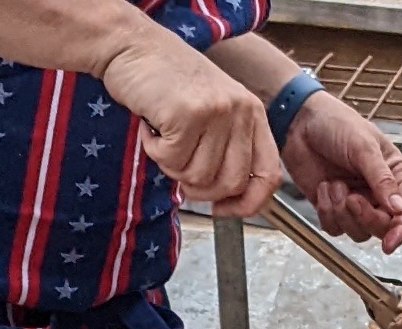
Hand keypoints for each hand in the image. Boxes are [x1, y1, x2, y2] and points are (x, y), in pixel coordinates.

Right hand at [102, 23, 282, 213]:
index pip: (269, 175)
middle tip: (179, 164)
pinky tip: (152, 125)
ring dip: (172, 166)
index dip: (248, 204)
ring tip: (164, 135)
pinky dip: (154, 151)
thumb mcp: (213, 112)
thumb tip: (228, 201)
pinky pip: (171, 161)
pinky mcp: (187, 113)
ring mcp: (216, 110)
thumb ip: (228, 150)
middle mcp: (239, 110)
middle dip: (200, 188)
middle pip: (230, 184)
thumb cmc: (168, 82)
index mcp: (252, 113)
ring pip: (198, 177)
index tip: (223, 208)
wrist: (133, 46)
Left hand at [285, 93, 401, 250]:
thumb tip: (400, 210)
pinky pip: (335, 228)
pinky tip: (323, 188)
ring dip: (342, 212)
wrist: (299, 122)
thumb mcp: (364, 148)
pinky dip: (327, 213)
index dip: (401, 230)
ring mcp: (355, 202)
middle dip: (364, 217)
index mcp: (393, 174)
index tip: (389, 244)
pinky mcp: (334, 208)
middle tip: (351, 199)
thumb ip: (382, 180)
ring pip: (358, 231)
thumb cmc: (335, 123)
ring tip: (333, 184)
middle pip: (382, 226)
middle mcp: (377, 192)